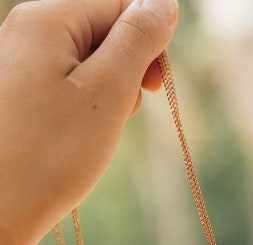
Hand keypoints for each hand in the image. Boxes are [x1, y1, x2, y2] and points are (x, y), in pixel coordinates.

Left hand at [0, 0, 177, 244]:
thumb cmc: (53, 152)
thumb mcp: (109, 91)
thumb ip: (138, 40)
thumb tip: (163, 4)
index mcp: (48, 17)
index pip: (122, 5)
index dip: (149, 43)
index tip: (151, 88)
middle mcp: (27, 28)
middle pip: (104, 28)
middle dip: (127, 68)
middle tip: (122, 111)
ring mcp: (19, 59)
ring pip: (89, 58)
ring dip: (110, 90)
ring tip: (98, 127)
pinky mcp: (19, 88)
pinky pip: (68, 81)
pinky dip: (87, 103)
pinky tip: (80, 132)